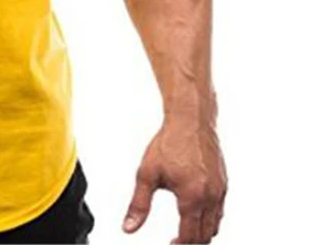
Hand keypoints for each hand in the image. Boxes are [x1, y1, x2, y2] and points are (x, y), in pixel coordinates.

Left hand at [123, 116, 226, 243]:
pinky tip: (195, 214)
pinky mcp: (223, 183)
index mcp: (192, 198)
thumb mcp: (147, 174)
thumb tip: (128, 227)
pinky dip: (209, 219)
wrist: (190, 120)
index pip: (189, 237)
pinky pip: (220, 210)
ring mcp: (220, 190)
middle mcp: (211, 197)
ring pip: (215, 225)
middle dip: (190, 242)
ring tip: (184, 233)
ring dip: (201, 233)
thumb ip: (139, 204)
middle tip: (174, 242)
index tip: (169, 244)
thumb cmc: (168, 143)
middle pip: (205, 235)